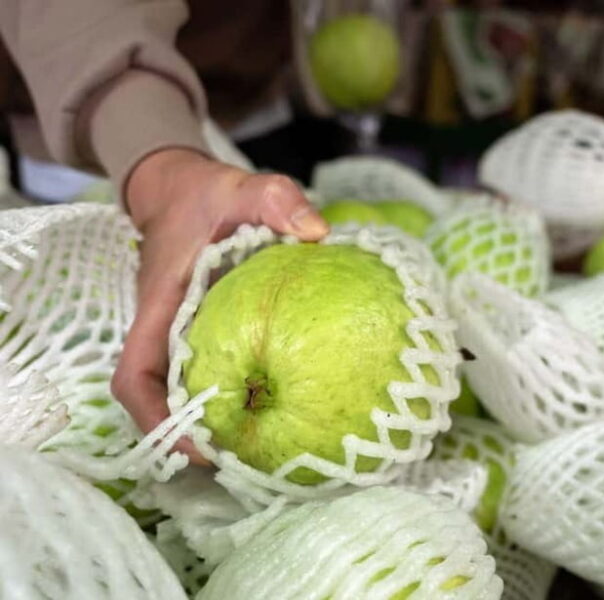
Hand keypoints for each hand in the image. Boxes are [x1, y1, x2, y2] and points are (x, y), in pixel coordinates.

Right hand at [111, 149, 327, 462]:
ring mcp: (180, 333)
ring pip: (185, 392)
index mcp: (159, 306)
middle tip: (245, 463)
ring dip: (212, 423)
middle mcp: (163, 329)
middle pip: (160, 400)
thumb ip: (275, 198)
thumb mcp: (241, 186)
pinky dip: (232, 394)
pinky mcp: (201, 331)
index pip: (134, 376)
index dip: (156, 419)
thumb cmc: (205, 193)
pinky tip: (276, 403)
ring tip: (262, 447)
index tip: (197, 447)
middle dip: (192, 437)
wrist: (180, 187)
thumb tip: (316, 234)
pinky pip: (210, 371)